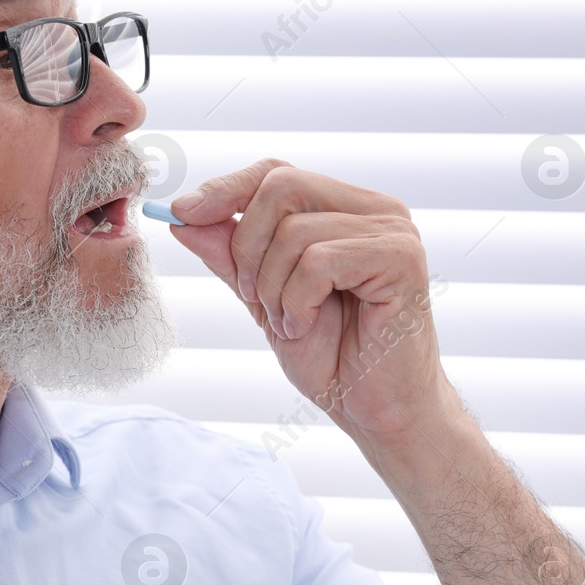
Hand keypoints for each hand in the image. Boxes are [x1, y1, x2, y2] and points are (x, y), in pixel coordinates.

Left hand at [166, 158, 456, 445]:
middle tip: (256, 298)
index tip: (183, 213)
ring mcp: (394, 231)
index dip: (226, 189)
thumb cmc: (333, 359)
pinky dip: (298, 301)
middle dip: (248, 248)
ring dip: (274, 288)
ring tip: (292, 323)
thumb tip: (184, 216)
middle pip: (281, 187)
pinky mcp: (402, 259)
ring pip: (294, 231)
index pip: (277, 172)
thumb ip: (230, 256)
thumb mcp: (264, 300)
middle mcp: (375, 210)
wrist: (378, 412)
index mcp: (346, 210)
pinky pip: (319, 261)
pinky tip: (307, 325)